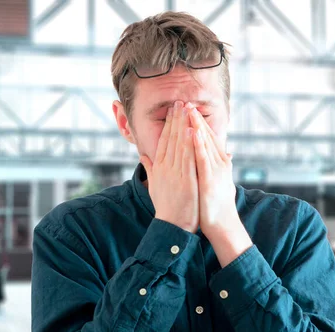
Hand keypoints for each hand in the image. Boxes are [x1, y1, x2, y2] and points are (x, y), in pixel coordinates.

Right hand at [140, 101, 198, 232]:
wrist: (172, 226)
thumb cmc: (166, 208)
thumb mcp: (155, 186)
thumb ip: (150, 169)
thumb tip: (143, 156)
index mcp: (159, 168)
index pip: (164, 141)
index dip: (168, 125)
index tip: (172, 111)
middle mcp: (165, 168)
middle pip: (170, 139)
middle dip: (175, 119)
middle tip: (179, 101)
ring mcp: (175, 173)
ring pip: (179, 144)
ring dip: (182, 125)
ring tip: (186, 108)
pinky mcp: (185, 180)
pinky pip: (188, 157)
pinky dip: (189, 143)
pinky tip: (191, 130)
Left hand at [189, 106, 236, 236]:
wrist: (222, 224)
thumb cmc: (215, 206)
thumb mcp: (216, 182)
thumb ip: (217, 167)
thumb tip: (228, 155)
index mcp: (217, 164)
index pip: (206, 140)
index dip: (198, 124)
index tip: (187, 111)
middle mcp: (219, 164)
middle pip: (206, 138)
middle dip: (196, 120)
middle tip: (187, 103)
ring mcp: (216, 171)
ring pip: (205, 144)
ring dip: (198, 127)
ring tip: (189, 112)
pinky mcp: (210, 179)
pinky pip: (204, 159)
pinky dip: (199, 145)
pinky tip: (194, 133)